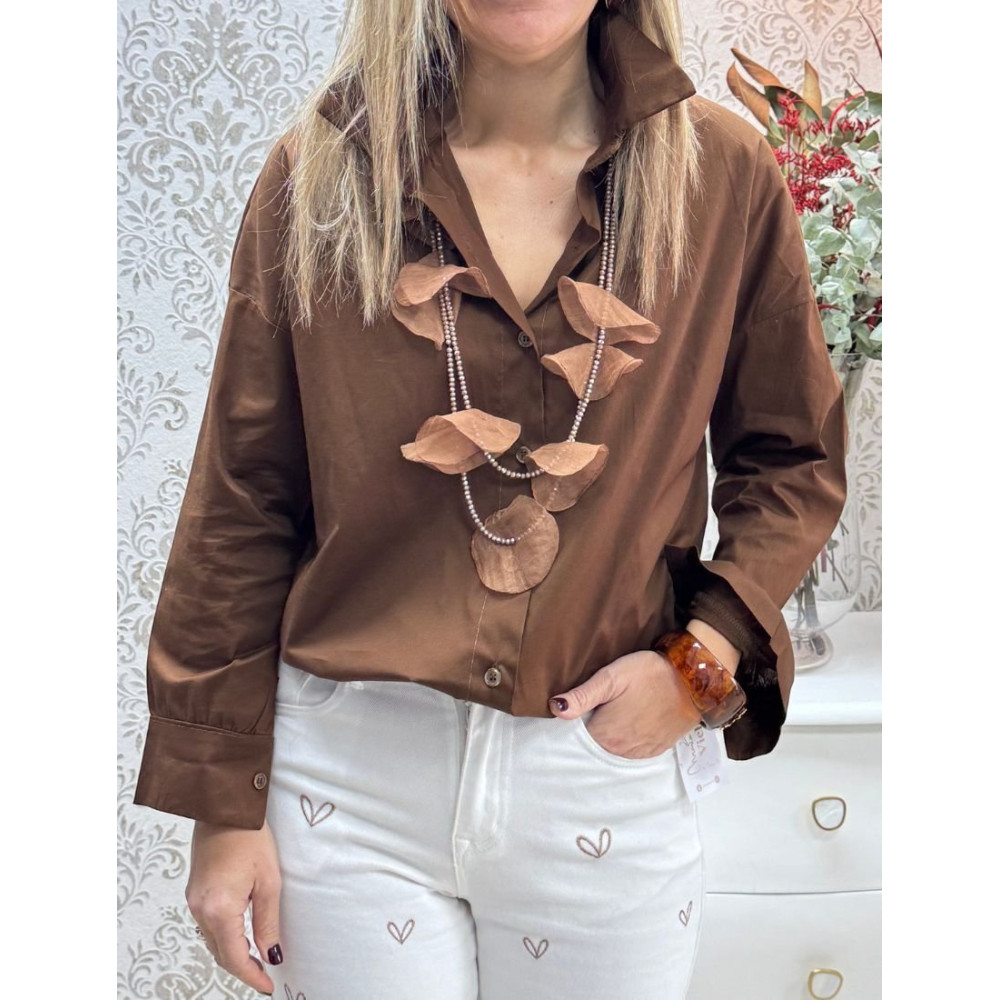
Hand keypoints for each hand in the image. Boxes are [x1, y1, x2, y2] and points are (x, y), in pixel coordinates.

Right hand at [187, 818, 282, 994]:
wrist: (224, 807)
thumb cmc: (250, 837)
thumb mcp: (269, 880)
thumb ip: (268, 922)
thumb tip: (272, 955)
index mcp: (219, 909)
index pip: (234, 957)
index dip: (252, 975)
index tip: (268, 985)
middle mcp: (200, 909)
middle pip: (220, 953)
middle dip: (242, 968)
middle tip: (265, 976)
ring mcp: (193, 901)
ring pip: (212, 941)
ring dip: (232, 953)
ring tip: (255, 959)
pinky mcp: (193, 892)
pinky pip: (207, 925)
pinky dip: (223, 937)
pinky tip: (239, 936)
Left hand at [548, 648, 702, 758]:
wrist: (693, 680)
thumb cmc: (650, 673)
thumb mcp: (612, 677)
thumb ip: (582, 695)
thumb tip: (555, 708)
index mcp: (604, 734)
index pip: (575, 736)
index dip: (574, 721)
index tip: (576, 708)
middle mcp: (620, 750)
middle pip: (593, 743)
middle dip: (590, 729)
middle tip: (595, 707)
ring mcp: (639, 752)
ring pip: (613, 748)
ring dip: (609, 736)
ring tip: (612, 714)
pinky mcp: (656, 749)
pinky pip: (632, 750)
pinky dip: (627, 740)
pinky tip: (628, 723)